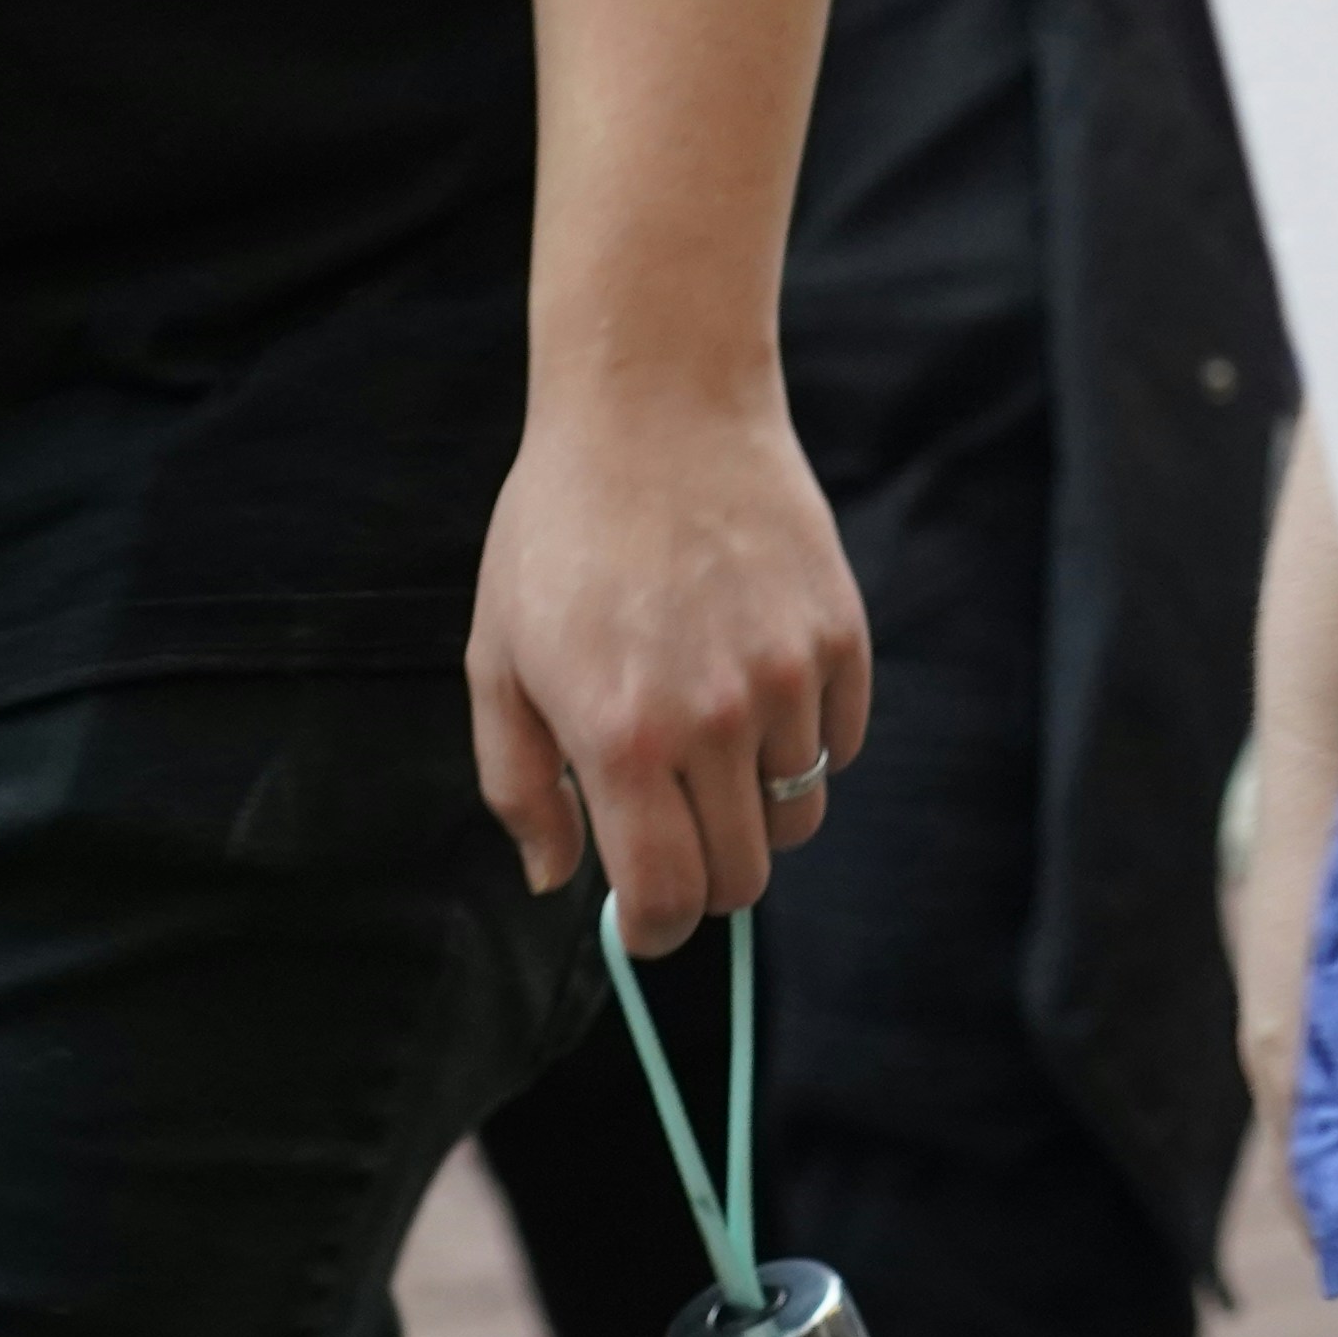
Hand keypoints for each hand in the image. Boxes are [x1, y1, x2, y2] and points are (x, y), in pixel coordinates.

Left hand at [468, 364, 869, 957]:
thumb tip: (556, 881)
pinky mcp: (841, 636)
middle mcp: (715, 718)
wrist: (656, 407)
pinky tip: (753, 680)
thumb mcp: (496, 660)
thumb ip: (519, 786)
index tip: (644, 916)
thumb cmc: (558, 533)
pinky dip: (803, 741)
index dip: (655, 929)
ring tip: (708, 729)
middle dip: (705, 875)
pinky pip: (838, 744)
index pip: (669, 900)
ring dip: (753, 800)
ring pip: (798, 812)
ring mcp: (788, 676)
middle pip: (744, 876)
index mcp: (619, 736)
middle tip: (671, 824)